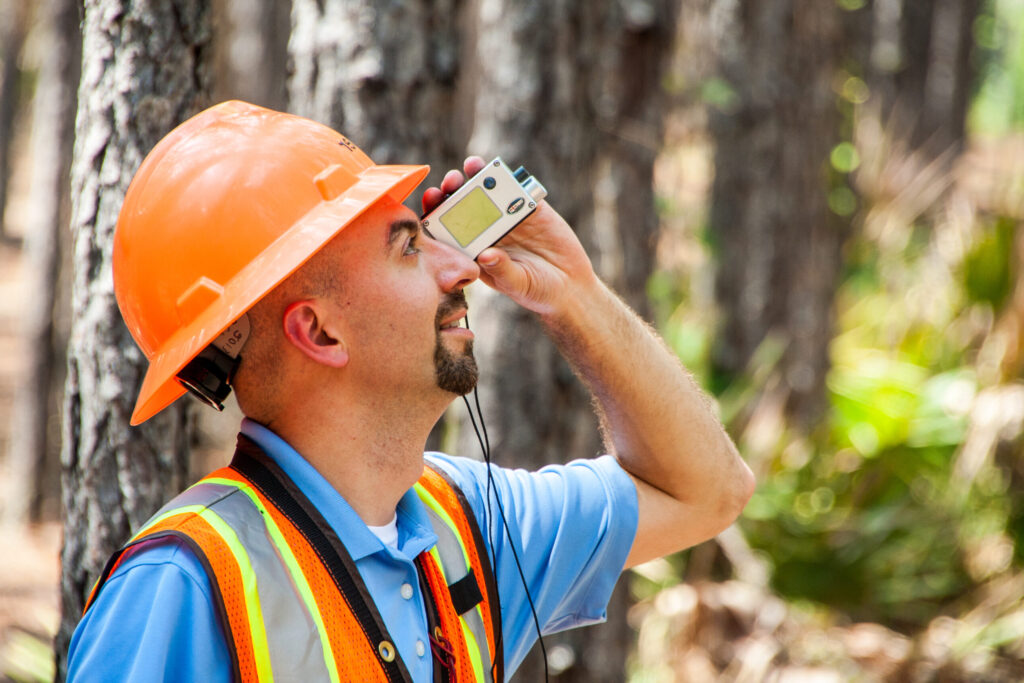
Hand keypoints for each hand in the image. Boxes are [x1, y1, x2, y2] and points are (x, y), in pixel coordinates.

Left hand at [421, 157, 596, 316]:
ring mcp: (508, 218)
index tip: (432, 201)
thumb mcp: (518, 284)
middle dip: (453, 190)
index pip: (449, 229)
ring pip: (487, 192)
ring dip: (477, 176)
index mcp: (476, 251)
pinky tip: (501, 170)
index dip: (437, 213)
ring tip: (472, 166)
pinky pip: (517, 189)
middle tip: (451, 182)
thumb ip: (502, 271)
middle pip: (463, 205)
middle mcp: (487, 231)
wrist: (571, 287)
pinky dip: (509, 178)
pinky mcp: (532, 209)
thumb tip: (487, 255)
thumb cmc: (537, 292)